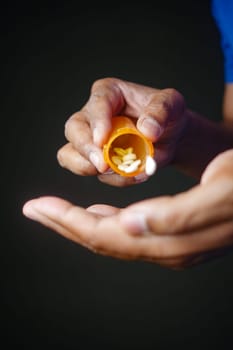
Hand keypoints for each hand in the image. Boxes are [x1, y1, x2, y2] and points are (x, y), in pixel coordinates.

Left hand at [23, 149, 232, 269]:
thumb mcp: (219, 194)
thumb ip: (177, 216)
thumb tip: (131, 225)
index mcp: (168, 240)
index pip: (104, 235)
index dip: (67, 220)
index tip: (36, 206)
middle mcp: (163, 248)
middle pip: (100, 238)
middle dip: (64, 222)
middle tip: (34, 208)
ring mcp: (165, 244)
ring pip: (111, 236)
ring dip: (80, 222)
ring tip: (54, 211)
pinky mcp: (169, 235)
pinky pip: (128, 233)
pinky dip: (105, 221)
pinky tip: (96, 213)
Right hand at [57, 77, 185, 186]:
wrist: (170, 138)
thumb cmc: (168, 116)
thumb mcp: (172, 105)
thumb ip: (160, 112)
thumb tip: (146, 130)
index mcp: (109, 93)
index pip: (97, 104)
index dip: (97, 122)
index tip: (103, 140)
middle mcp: (93, 115)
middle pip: (74, 129)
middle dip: (86, 149)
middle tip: (103, 165)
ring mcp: (89, 138)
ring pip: (69, 153)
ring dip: (87, 167)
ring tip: (116, 172)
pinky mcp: (92, 159)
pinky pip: (87, 171)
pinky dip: (108, 179)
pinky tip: (130, 176)